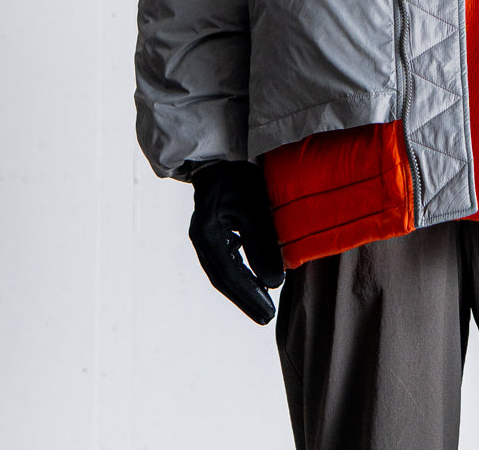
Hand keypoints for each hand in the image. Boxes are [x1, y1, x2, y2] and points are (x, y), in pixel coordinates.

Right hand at [188, 161, 284, 323]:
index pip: (230, 275)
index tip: (267, 313)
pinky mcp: (212, 236)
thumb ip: (262, 243)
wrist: (219, 161)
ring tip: (264, 306)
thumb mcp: (254, 207)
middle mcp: (203, 241)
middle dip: (246, 300)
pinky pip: (226, 263)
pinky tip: (258, 282)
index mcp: (208, 234)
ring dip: (244, 290)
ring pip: (224, 274)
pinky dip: (242, 276)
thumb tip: (275, 282)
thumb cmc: (237, 179)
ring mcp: (206, 239)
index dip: (249, 296)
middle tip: (266, 318)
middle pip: (224, 280)